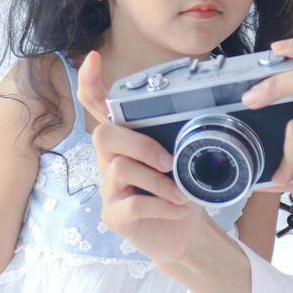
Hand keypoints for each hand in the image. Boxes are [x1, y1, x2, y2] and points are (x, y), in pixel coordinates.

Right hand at [76, 51, 214, 262]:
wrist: (184, 234)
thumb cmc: (181, 189)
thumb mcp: (182, 157)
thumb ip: (178, 136)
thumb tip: (201, 113)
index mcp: (126, 140)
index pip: (98, 108)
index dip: (91, 83)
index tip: (92, 58)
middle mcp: (110, 160)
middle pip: (103, 135)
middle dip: (139, 144)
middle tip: (169, 161)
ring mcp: (108, 188)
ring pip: (121, 168)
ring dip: (158, 181)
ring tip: (180, 194)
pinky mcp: (113, 215)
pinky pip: (132, 203)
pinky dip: (161, 205)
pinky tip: (176, 209)